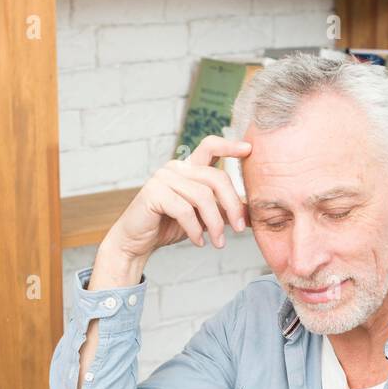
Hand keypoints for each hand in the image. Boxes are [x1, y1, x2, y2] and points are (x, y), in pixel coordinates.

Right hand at [94, 136, 250, 282]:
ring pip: (203, 197)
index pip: (210, 146)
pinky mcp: (154, 193)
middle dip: (232, 205)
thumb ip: (221, 209)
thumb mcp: (202, 216)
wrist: (137, 242)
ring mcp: (163, 178)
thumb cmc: (168, 226)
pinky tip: (198, 242)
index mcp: (188, 168)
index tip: (249, 149)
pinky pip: (184, 210)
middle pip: (216, 178)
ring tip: (218, 243)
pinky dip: (195, 229)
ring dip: (215, 224)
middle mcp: (175, 168)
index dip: (229, 145)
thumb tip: (250, 211)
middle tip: (240, 229)